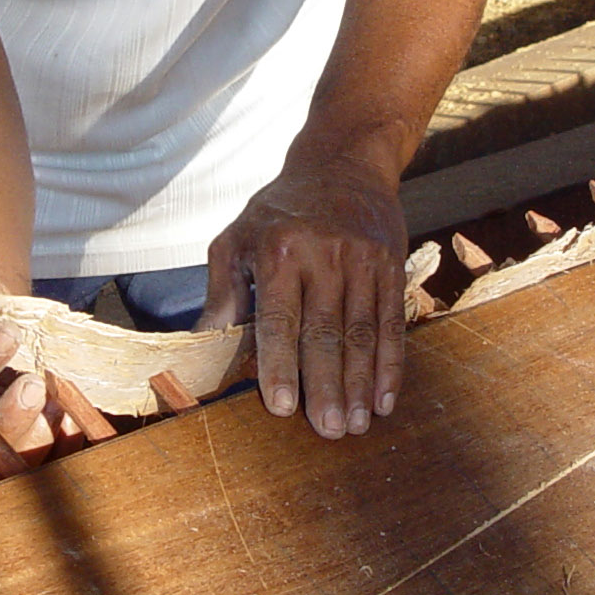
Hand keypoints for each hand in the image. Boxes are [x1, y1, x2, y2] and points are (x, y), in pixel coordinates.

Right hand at [0, 281, 80, 472]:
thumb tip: (7, 318)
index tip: (7, 333)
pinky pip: (50, 456)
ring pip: (16, 458)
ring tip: (59, 397)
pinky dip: (67, 438)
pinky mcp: (28, 443)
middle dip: (10, 419)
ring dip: (44, 430)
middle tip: (33, 384)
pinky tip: (76, 412)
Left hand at [204, 152, 407, 438]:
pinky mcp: (391, 265)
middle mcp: (324, 254)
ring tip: (357, 424)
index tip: (282, 406)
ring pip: (362, 333)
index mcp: (279, 250)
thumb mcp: (238, 238)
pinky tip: (385, 398)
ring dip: (361, 384)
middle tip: (328, 430)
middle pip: (325, 332)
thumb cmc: (279, 211)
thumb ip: (223, 293)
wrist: (343, 164)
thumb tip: (203, 345)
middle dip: (327, 386)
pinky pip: (391, 322)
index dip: (281, 364)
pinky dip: (391, 364)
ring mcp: (363, 260)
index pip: (280, 317)